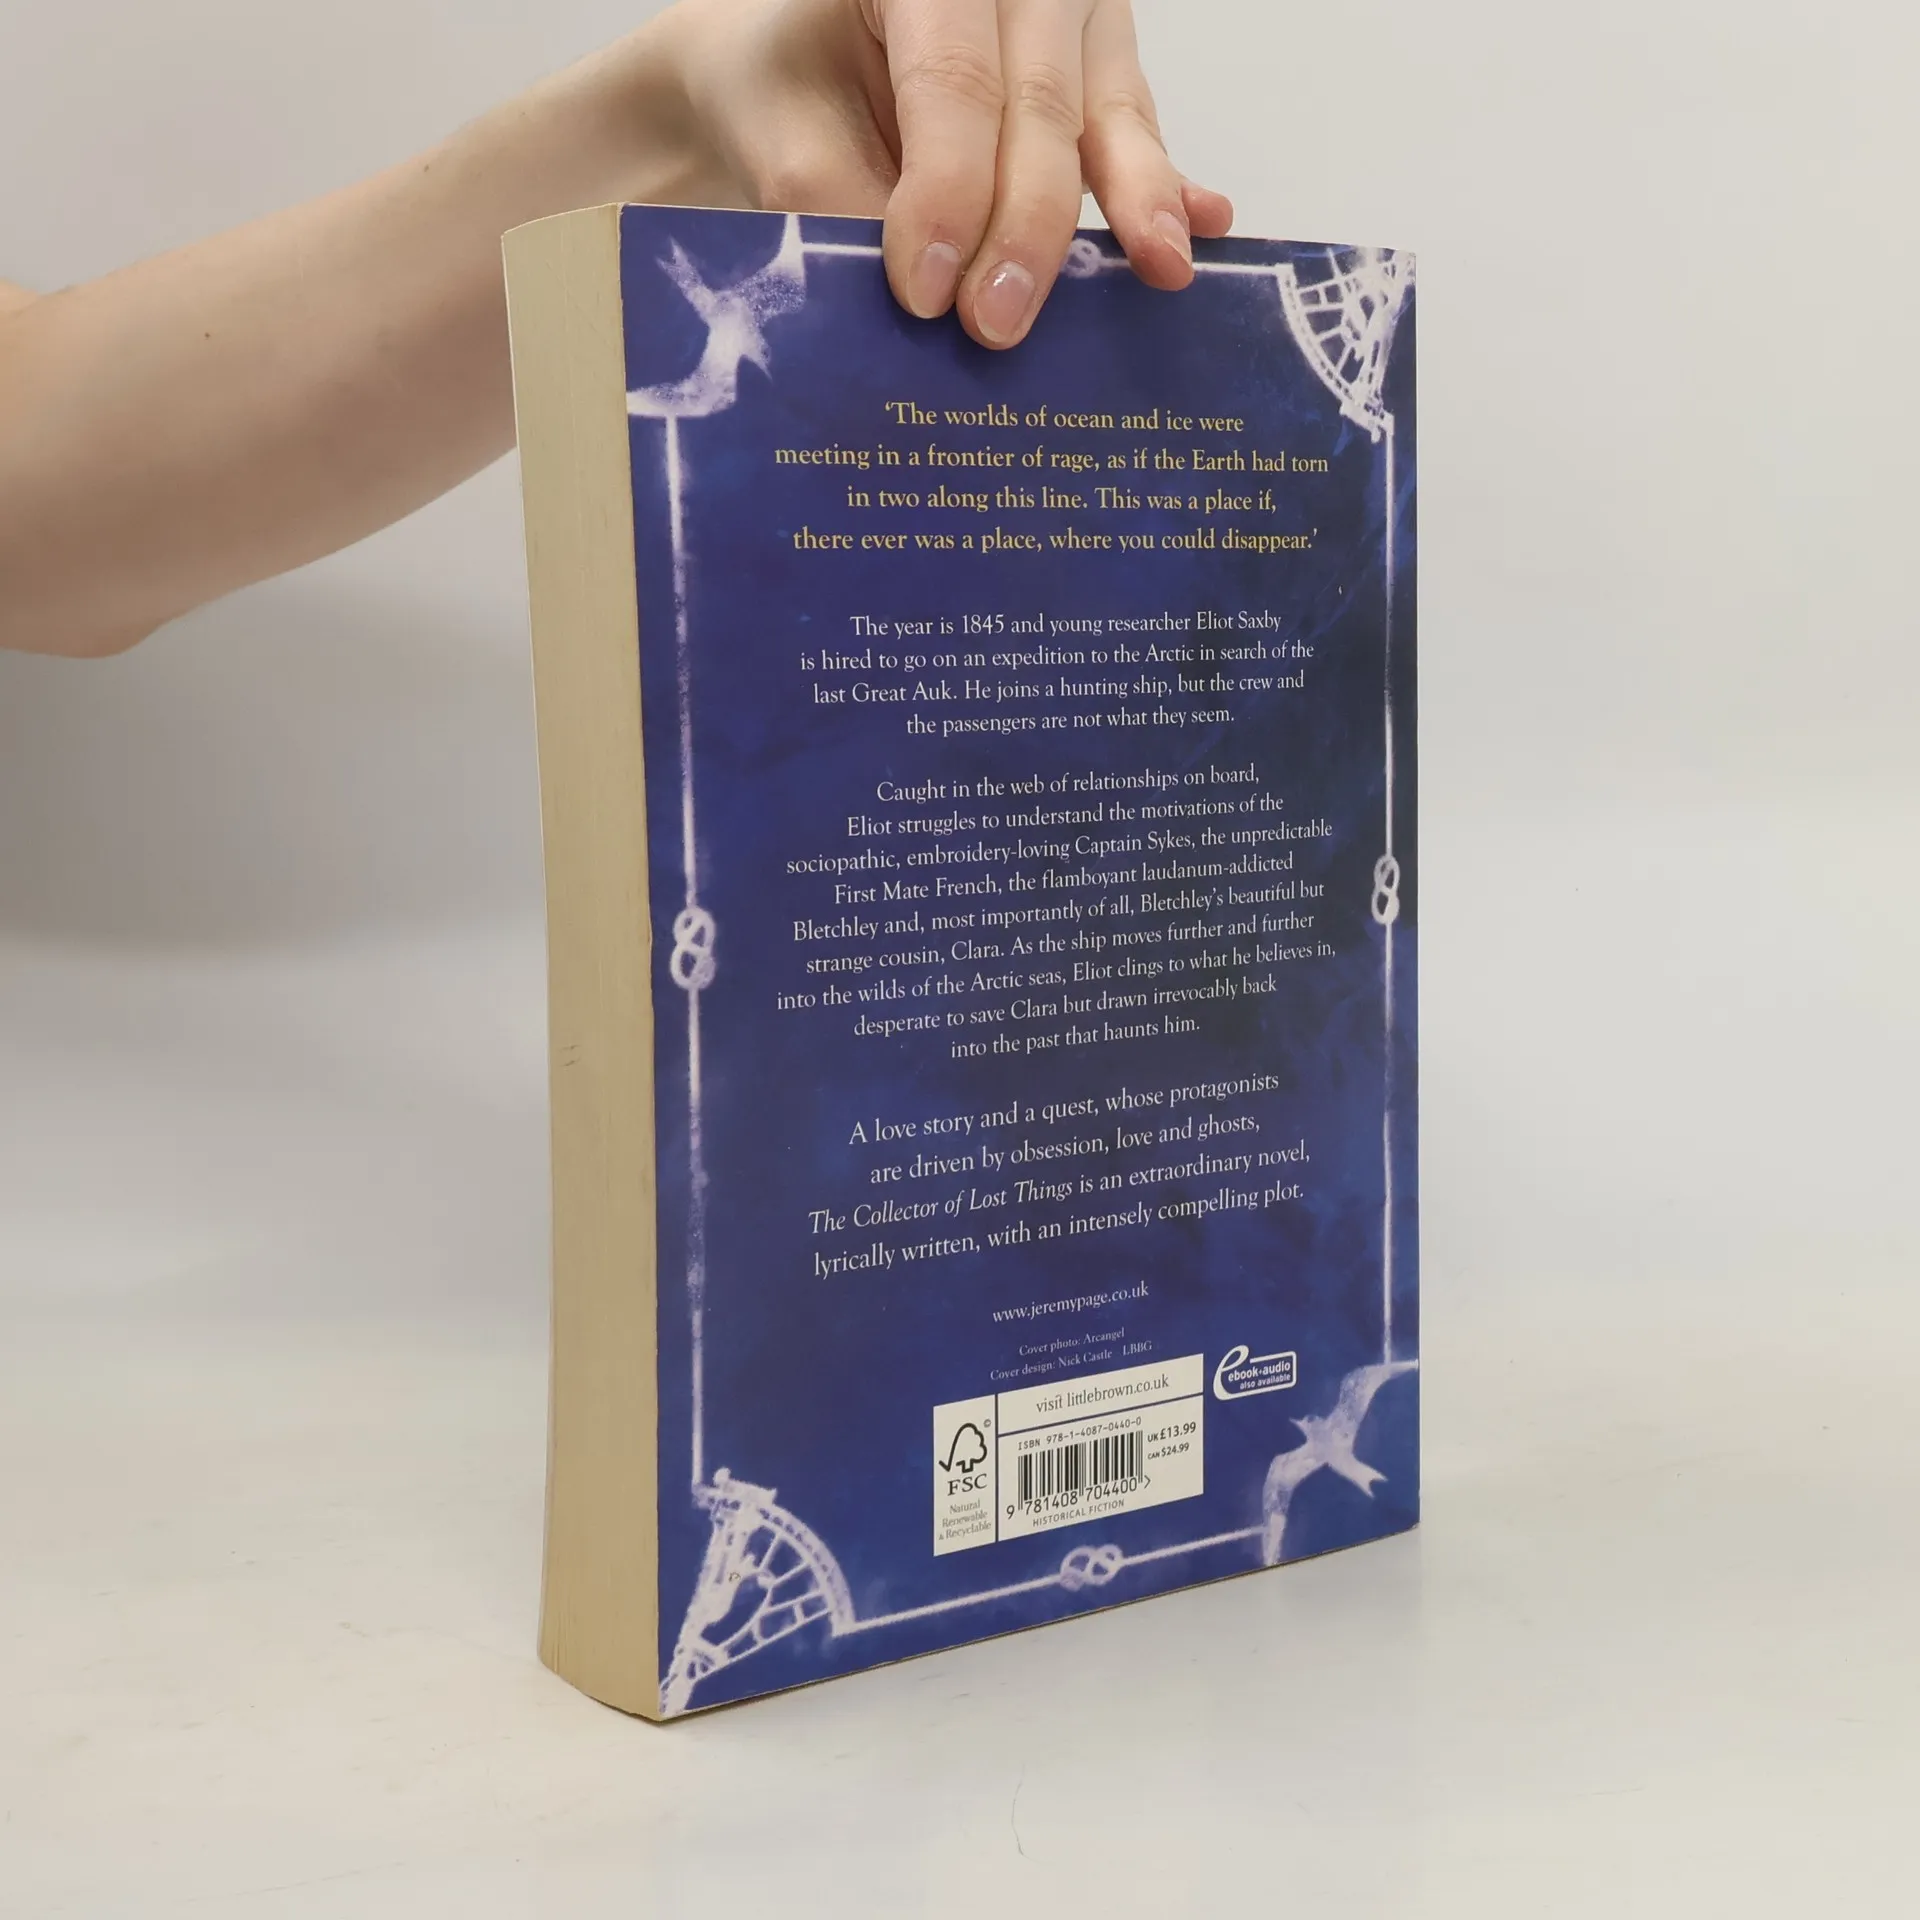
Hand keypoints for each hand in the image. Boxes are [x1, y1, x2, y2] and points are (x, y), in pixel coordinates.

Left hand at [649, 0, 1233, 347]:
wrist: (790, 66)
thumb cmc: (785, 88)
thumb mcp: (784, 137)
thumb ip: (845, 205)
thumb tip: (918, 299)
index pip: (953, 83)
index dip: (948, 193)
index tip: (925, 295)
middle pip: (1041, 105)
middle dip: (1026, 227)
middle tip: (996, 324)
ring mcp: (1069, 18)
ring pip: (1108, 112)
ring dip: (1134, 201)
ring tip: (1158, 267)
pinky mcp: (1101, 71)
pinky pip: (1139, 127)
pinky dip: (1167, 184)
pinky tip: (1202, 228)